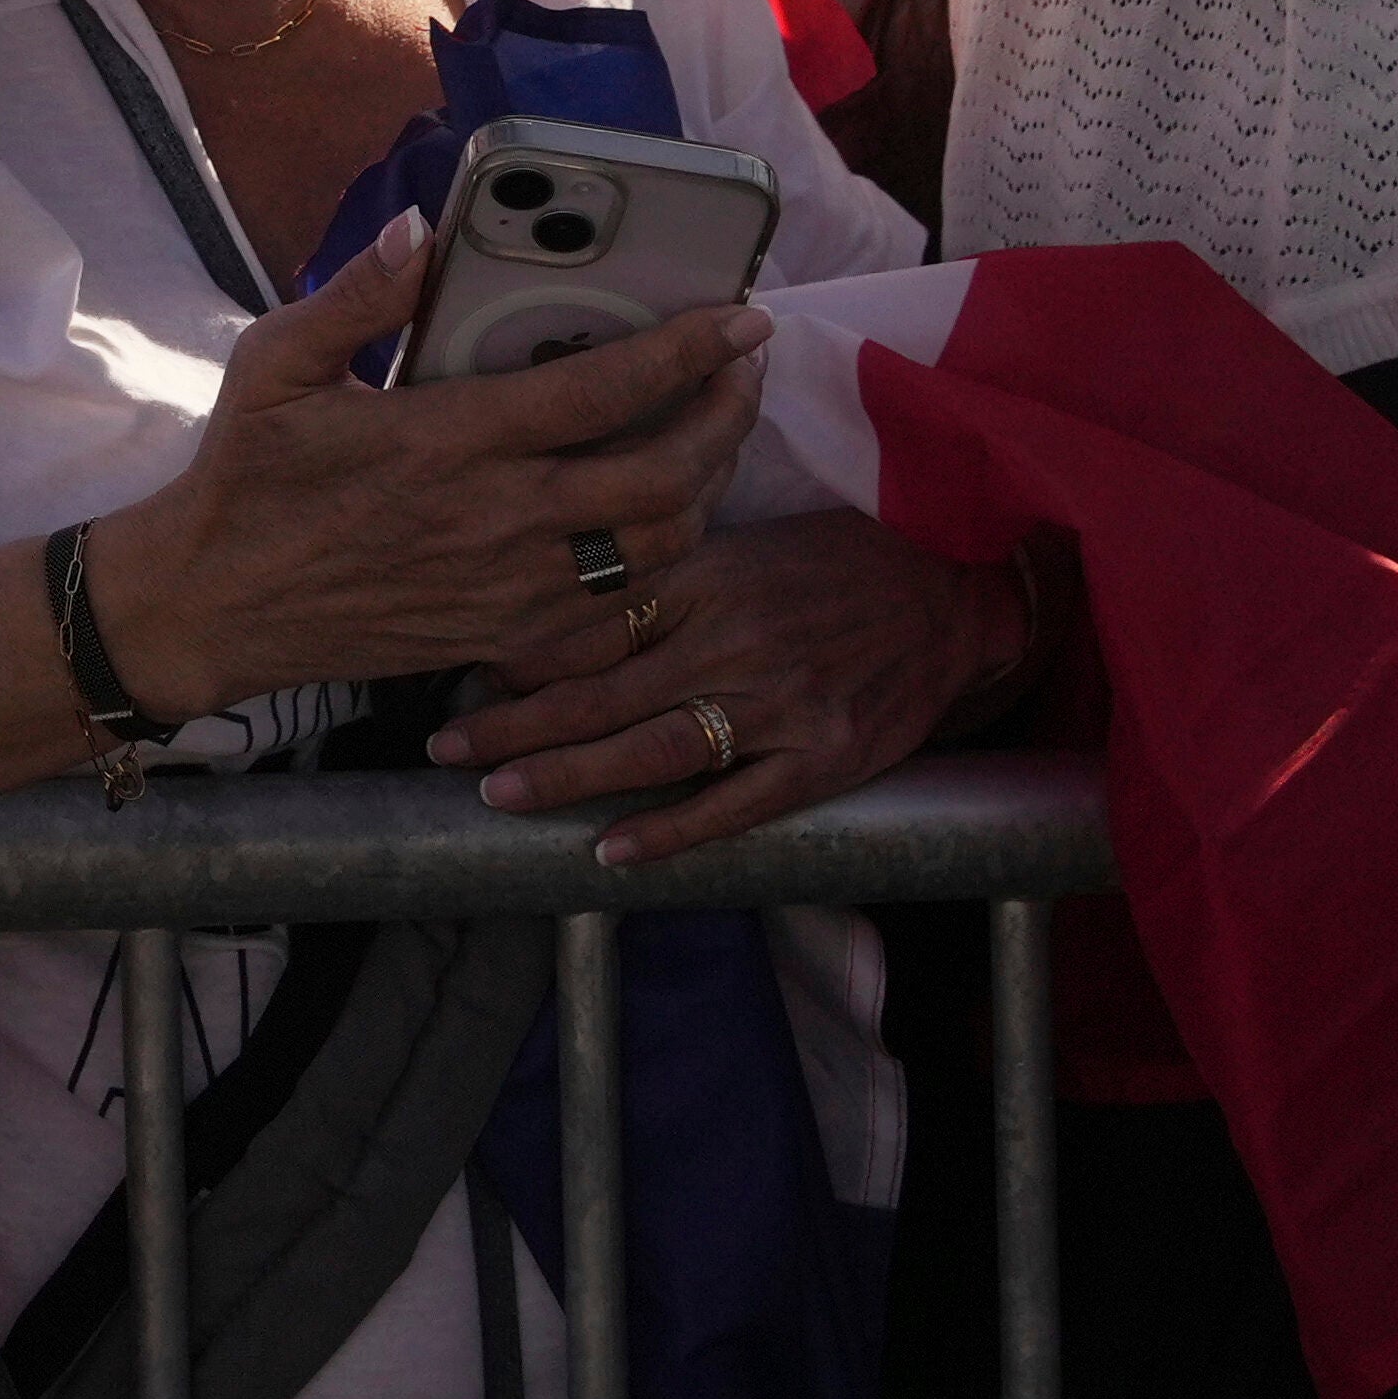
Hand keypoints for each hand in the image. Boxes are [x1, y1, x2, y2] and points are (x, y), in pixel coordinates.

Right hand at [78, 222, 768, 725]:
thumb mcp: (276, 364)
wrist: (216, 606)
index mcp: (449, 440)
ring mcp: (509, 587)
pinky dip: (659, 559)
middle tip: (745, 372)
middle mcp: (497, 518)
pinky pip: (617, 606)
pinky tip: (659, 519)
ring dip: (705, 488)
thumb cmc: (247, 477)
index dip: (686, 352)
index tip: (741, 317)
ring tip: (713, 436)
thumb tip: (421, 230)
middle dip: (726, 420)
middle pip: (661, 477)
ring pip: (657, 548)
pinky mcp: (505, 634)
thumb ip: (357, 295)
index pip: (600, 391)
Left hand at [431, 507, 1023, 868]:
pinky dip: (672, 831)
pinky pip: (734, 804)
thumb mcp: (741, 546)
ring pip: (653, 748)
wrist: (952, 589)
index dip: (520, 656)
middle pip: (602, 689)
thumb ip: (662, 584)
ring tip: (500, 796)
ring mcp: (779, 703)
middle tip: (445, 750)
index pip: (590, 621)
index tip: (459, 677)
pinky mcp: (824, 759)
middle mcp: (733, 638)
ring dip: (568, 777)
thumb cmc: (835, 562)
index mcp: (706, 578)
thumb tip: (564, 618)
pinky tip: (613, 852)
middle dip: (515, 723)